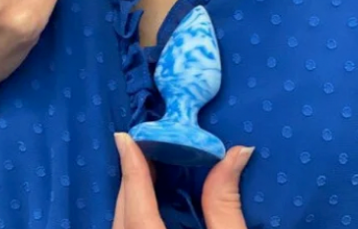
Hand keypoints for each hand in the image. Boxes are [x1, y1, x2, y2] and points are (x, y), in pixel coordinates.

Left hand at [112, 132, 252, 228]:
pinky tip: (145, 203)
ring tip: (143, 172)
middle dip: (129, 180)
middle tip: (140, 149)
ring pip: (120, 224)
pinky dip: (131, 214)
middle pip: (123, 213)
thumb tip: (237, 152)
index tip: (124, 137)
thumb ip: (225, 203)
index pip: (135, 204)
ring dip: (129, 199)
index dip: (131, 168)